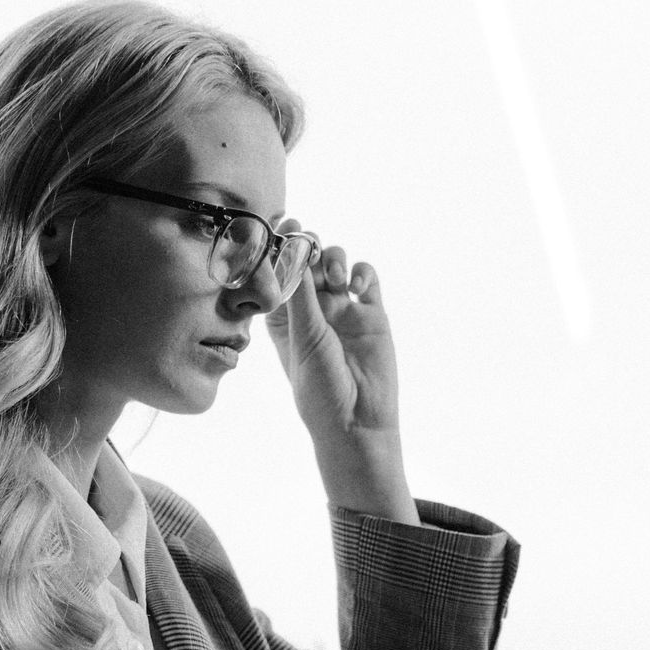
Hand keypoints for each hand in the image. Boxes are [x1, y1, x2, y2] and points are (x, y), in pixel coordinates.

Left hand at [264, 238, 417, 521]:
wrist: (358, 421)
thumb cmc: (321, 389)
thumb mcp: (304, 339)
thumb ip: (301, 296)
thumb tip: (294, 251)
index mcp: (284, 316)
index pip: (278, 272)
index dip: (277, 248)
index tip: (280, 228)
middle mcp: (312, 308)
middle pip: (307, 260)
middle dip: (307, 245)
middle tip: (307, 242)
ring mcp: (343, 309)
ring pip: (336, 261)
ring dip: (333, 258)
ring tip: (335, 278)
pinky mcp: (371, 313)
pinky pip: (366, 277)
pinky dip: (361, 273)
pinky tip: (356, 288)